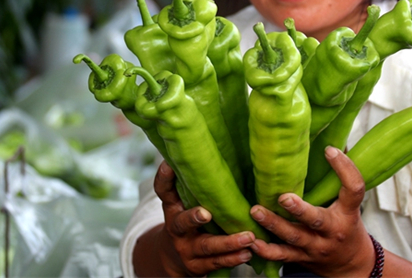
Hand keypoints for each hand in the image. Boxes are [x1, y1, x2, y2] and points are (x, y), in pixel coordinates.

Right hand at [142, 161, 256, 276]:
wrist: (174, 258)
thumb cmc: (188, 220)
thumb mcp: (184, 202)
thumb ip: (195, 184)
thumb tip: (212, 146)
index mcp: (172, 207)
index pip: (163, 191)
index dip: (164, 178)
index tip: (170, 164)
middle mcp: (176, 228)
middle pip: (182, 222)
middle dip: (193, 217)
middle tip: (206, 213)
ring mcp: (186, 249)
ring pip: (206, 246)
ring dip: (228, 242)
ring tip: (248, 237)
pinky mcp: (197, 267)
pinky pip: (217, 263)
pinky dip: (233, 258)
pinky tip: (248, 252)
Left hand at [248, 146, 373, 276]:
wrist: (352, 265)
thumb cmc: (348, 227)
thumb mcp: (350, 205)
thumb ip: (341, 179)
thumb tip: (332, 143)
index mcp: (347, 212)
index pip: (354, 189)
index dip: (345, 169)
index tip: (329, 150)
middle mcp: (332, 231)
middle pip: (316, 220)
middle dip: (299, 210)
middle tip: (283, 197)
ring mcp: (316, 247)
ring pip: (294, 237)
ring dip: (274, 225)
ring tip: (255, 211)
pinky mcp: (301, 258)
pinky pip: (283, 256)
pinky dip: (267, 250)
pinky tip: (252, 241)